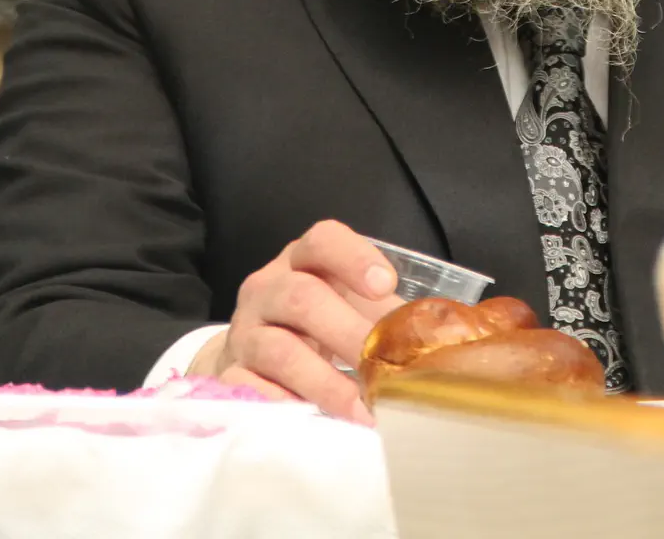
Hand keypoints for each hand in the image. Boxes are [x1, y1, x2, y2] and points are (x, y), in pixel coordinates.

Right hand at [187, 220, 401, 421]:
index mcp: (301, 260)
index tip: (386, 285)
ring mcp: (245, 331)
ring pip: (279, 350)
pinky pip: (249, 390)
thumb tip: (434, 340)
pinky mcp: (229, 373)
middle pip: (302, 298)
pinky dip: (284, 406)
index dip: (354, 258)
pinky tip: (314, 422)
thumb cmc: (310, 323)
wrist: (249, 352)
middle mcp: (267, 287)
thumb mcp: (342, 303)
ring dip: (325, 384)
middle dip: (348, 334)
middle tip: (383, 368)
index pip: (322, 241)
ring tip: (362, 410)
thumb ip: (380, 313)